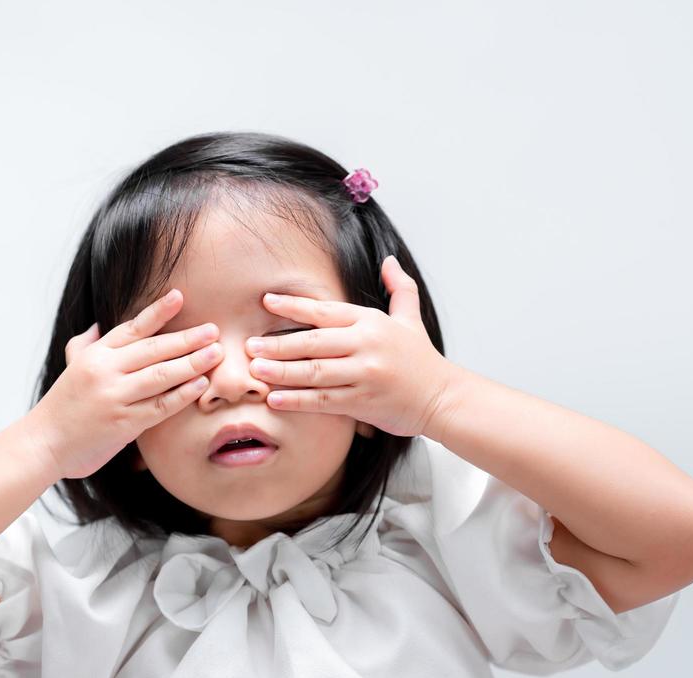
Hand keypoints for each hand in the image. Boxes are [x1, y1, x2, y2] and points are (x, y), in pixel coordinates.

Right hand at [26, 290, 223, 479]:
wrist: (45, 443)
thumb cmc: (63, 406)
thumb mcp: (72, 366)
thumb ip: (86, 344)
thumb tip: (99, 324)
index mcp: (96, 355)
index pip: (133, 328)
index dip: (158, 312)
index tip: (180, 297)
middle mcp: (105, 372)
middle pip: (154, 349)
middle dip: (187, 338)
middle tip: (214, 330)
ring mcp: (115, 397)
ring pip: (161, 375)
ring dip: (192, 363)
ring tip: (216, 353)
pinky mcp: (124, 424)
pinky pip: (160, 406)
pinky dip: (182, 395)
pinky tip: (201, 384)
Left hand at [246, 255, 459, 437]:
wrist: (443, 397)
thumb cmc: (422, 359)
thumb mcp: (411, 318)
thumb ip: (399, 288)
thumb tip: (389, 260)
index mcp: (371, 322)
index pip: (325, 310)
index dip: (294, 305)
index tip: (267, 301)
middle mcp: (366, 345)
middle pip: (313, 342)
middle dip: (278, 343)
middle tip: (249, 345)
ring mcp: (365, 374)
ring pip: (314, 372)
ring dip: (281, 372)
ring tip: (255, 371)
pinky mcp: (364, 402)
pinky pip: (324, 401)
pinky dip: (297, 400)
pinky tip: (275, 400)